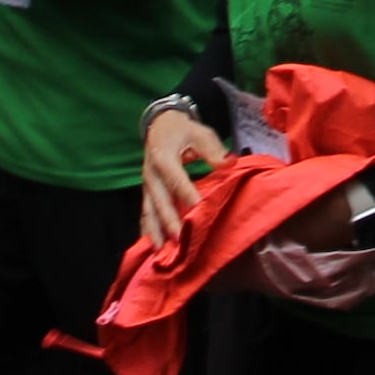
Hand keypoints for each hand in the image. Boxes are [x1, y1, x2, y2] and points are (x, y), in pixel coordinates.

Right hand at [138, 106, 224, 244]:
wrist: (159, 124)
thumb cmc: (182, 130)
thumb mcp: (199, 132)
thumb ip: (212, 148)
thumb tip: (229, 162)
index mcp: (163, 158)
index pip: (176, 179)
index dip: (186, 194)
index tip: (197, 209)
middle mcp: (151, 174)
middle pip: (160, 200)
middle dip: (168, 221)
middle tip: (179, 240)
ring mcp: (147, 185)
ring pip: (148, 210)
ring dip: (154, 231)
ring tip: (161, 250)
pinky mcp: (147, 192)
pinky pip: (145, 212)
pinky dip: (147, 229)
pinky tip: (151, 246)